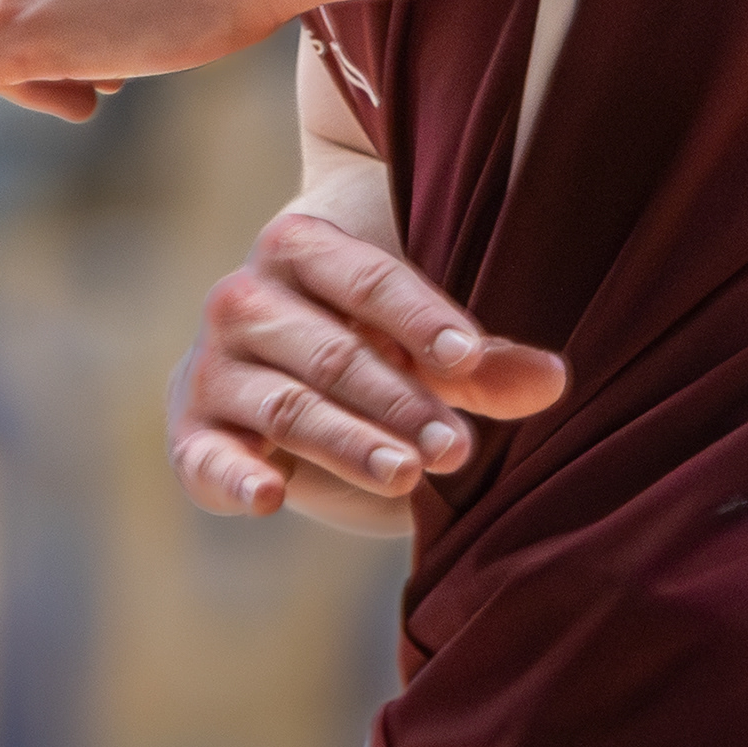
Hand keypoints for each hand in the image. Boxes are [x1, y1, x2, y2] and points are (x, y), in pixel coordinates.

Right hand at [167, 210, 565, 535]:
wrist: (272, 375)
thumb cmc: (366, 345)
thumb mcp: (423, 347)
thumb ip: (481, 366)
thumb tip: (554, 381)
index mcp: (299, 247)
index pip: (367, 280)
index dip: (421, 319)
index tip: (471, 358)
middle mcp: (243, 299)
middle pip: (333, 352)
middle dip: (399, 402)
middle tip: (458, 446)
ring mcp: (213, 368)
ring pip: (289, 408)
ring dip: (349, 444)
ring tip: (408, 476)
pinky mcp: (193, 434)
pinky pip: (209, 458)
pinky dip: (234, 478)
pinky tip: (270, 498)